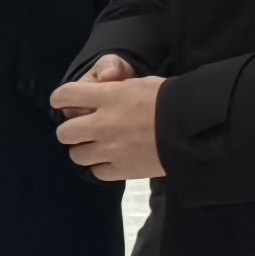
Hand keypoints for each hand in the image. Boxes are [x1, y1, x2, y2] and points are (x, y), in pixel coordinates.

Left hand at [49, 55, 166, 182]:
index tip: (64, 102)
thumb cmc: (168, 100)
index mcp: (106, 97)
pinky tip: (112, 160)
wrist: (193, 129)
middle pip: (64, 132)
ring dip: (84, 150)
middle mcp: (102, 124)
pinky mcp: (122, 170)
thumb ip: (113, 88)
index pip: (65, 96)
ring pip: (77, 155)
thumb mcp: (137, 83)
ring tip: (97, 146)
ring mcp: (110, 149)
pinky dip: (102, 166)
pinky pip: (97, 171)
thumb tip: (97, 91)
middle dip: (71, 130)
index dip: (61, 99)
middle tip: (82, 129)